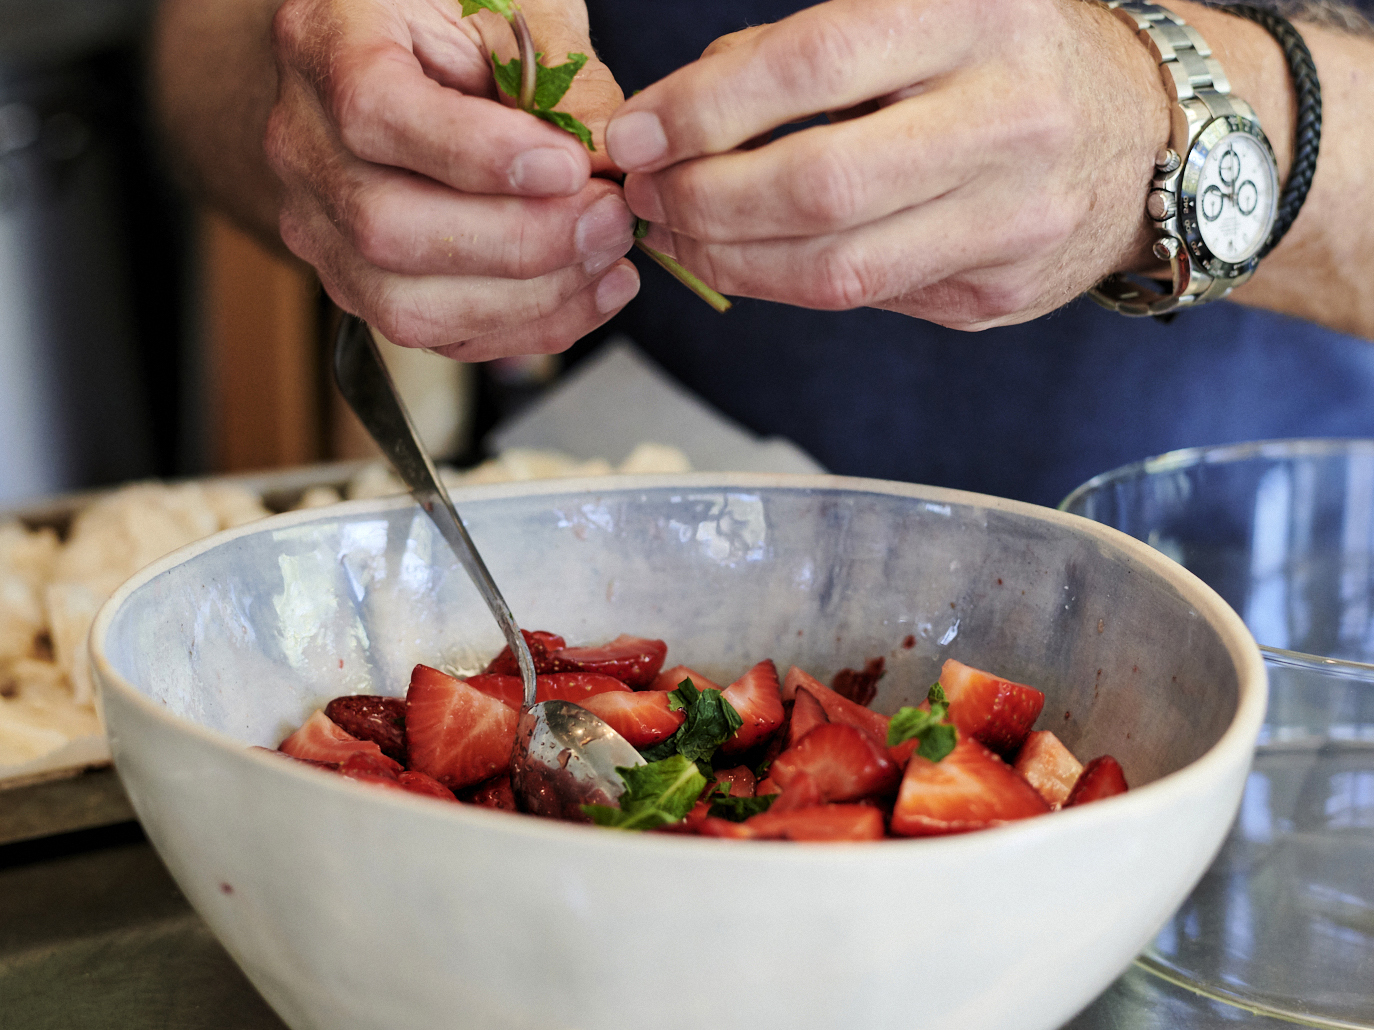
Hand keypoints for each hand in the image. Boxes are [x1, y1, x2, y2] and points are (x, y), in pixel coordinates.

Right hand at [267, 0, 638, 358]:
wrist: (402, 62)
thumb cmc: (456, 21)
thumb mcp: (512, 7)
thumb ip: (558, 69)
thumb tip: (606, 155)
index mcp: (325, 45)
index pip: (374, 112)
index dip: (474, 153)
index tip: (567, 167)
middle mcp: (304, 146)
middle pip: (386, 227)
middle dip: (519, 240)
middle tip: (608, 219)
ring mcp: (323, 228)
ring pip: (406, 304)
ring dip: (527, 297)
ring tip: (606, 257)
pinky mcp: (365, 287)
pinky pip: (441, 337)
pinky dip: (529, 326)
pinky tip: (591, 290)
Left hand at [606, 0, 1170, 329]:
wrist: (1141, 139)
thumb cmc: (1007, 61)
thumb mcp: (928, 9)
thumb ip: (804, 49)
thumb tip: (673, 115)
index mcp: (979, 15)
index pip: (817, 63)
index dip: (706, 109)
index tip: (636, 134)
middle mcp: (1006, 118)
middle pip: (818, 185)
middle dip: (703, 199)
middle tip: (647, 194)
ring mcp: (1011, 219)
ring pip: (835, 268)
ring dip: (728, 258)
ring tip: (677, 231)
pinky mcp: (999, 293)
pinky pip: (865, 300)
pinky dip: (782, 283)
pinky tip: (743, 259)